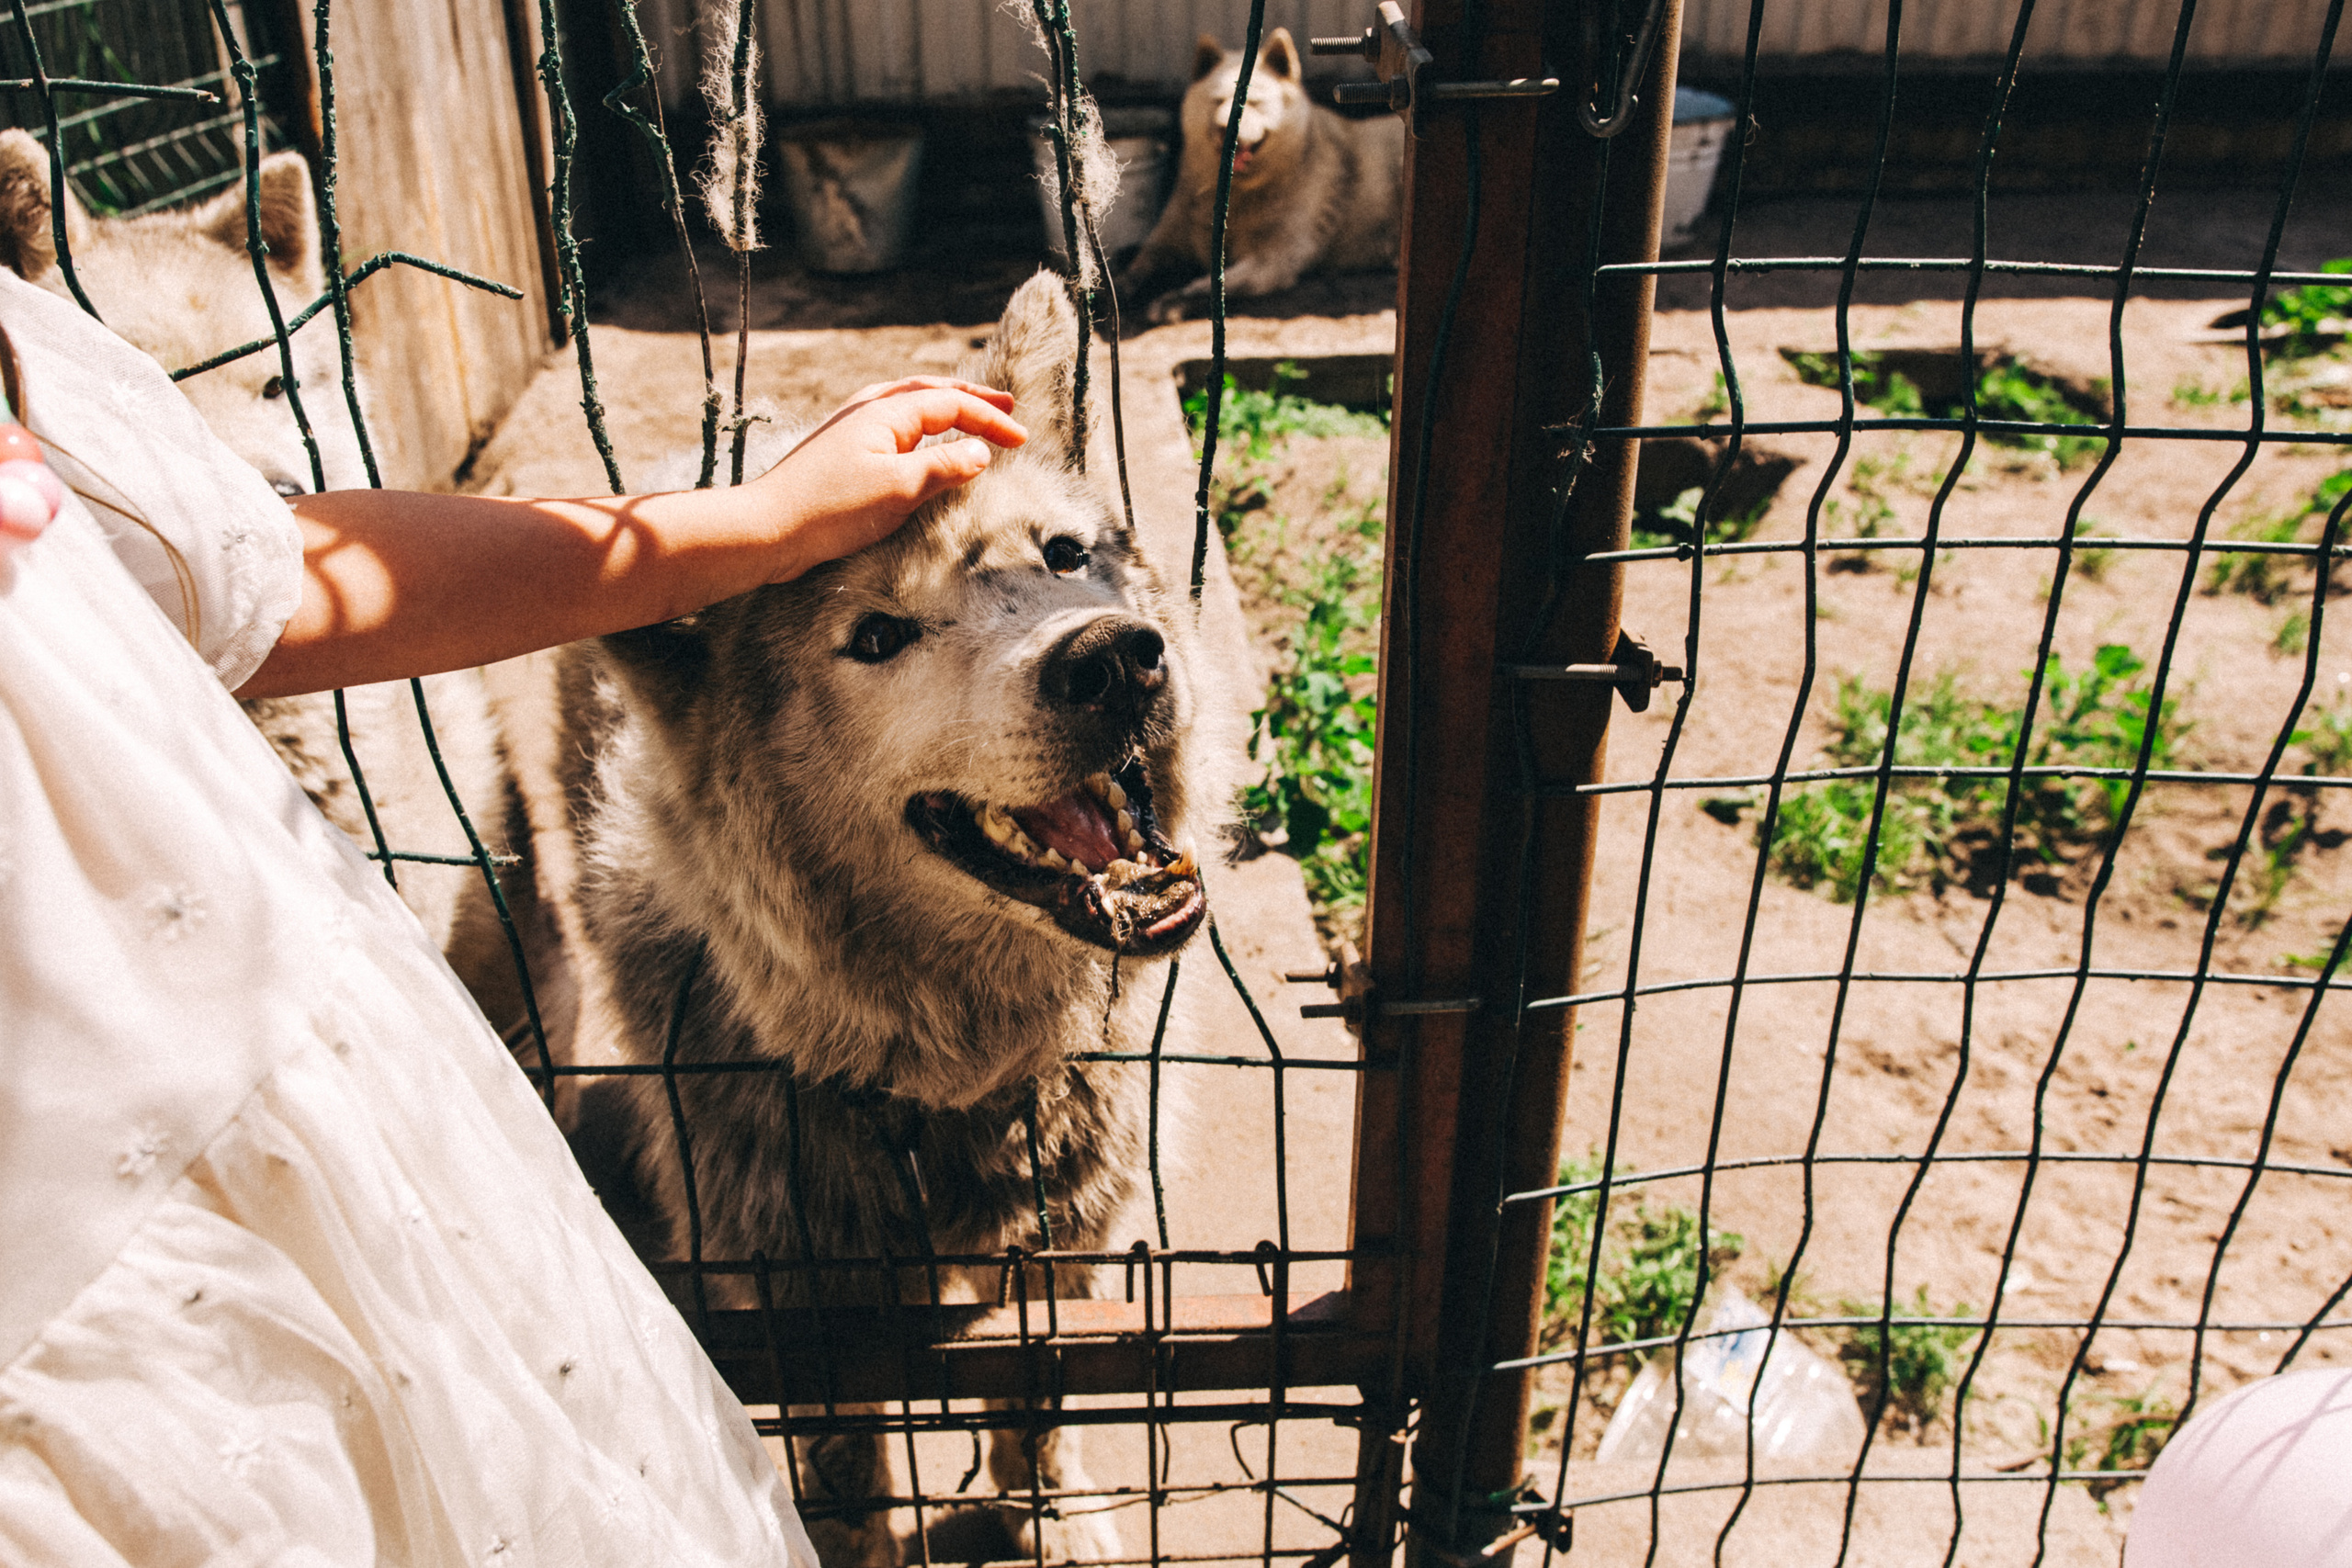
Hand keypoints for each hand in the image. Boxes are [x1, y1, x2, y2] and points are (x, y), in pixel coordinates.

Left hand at [748, 376, 1026, 579]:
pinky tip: (918, 440)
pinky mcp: (841, 452)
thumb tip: (980, 453)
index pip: (951, 405)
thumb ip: (944, 467)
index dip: (989, 420)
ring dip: (943, 405)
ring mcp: (851, 429)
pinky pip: (891, 424)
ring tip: (968, 413)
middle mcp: (867, 410)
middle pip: (929, 391)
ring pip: (908, 403)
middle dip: (970, 398)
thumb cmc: (830, 510)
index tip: (1020, 439)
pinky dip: (919, 425)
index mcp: (885, 412)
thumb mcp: (898, 489)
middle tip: (1004, 405)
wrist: (767, 529)